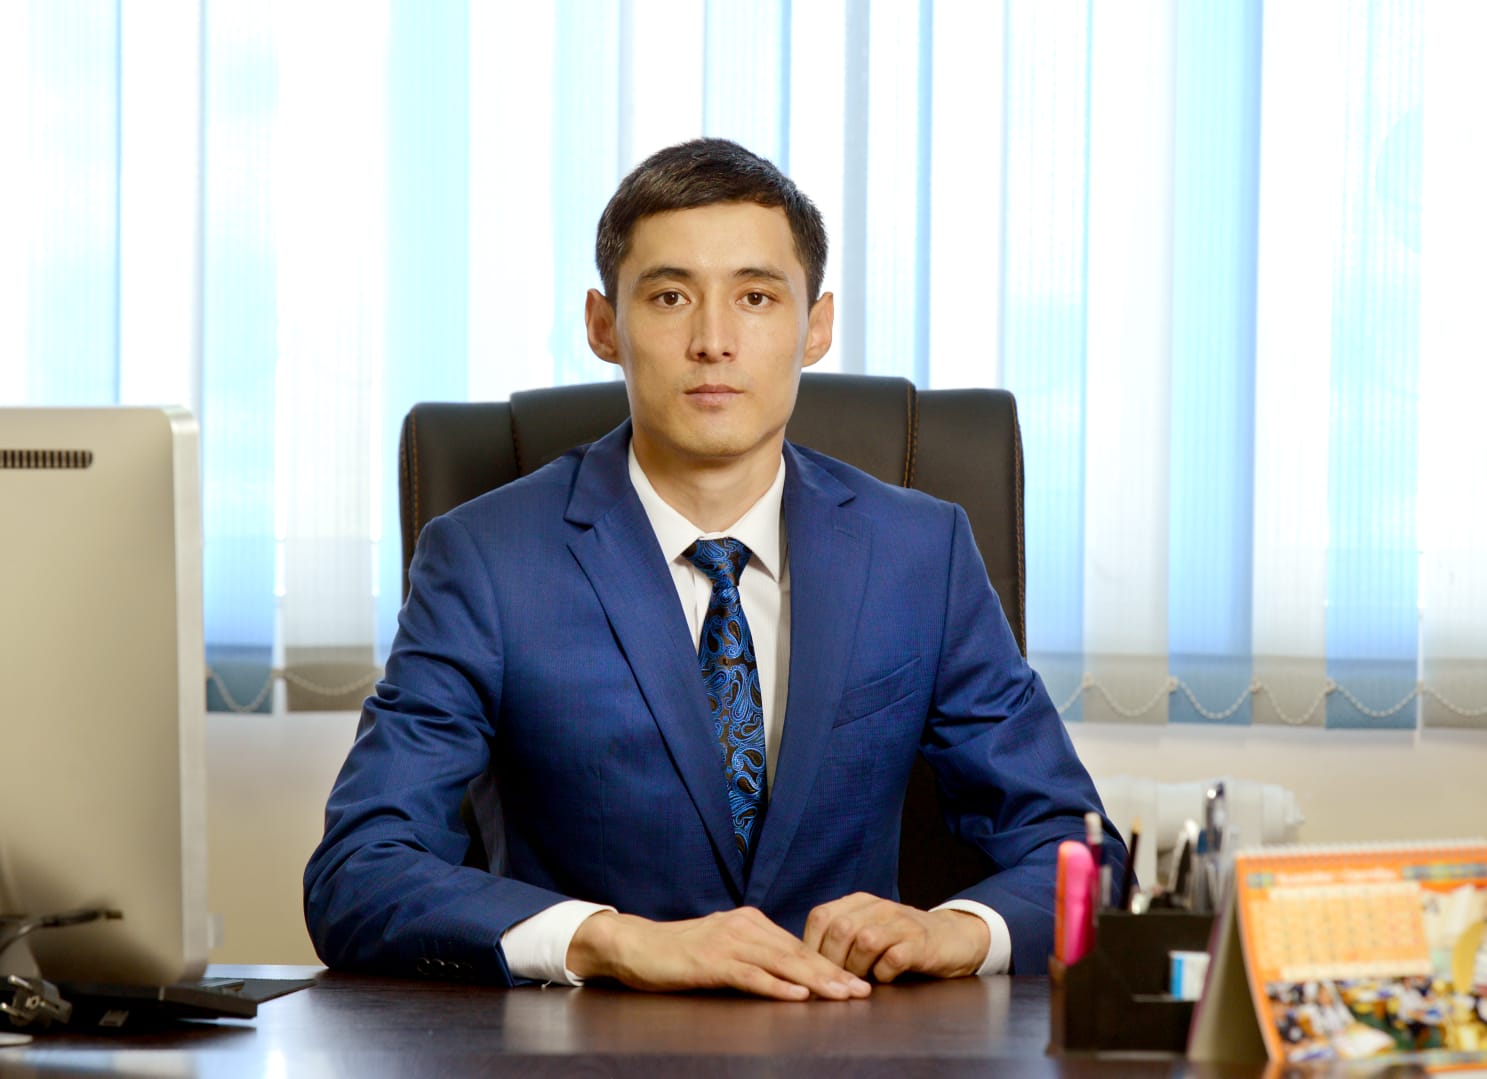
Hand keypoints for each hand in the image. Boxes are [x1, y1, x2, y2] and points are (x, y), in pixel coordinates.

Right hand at [566, 907, 872, 1001]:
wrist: (635, 945)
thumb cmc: (679, 952)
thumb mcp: (724, 948)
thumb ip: (753, 955)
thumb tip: (787, 973)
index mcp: (751, 921)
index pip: (799, 946)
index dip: (830, 965)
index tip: (858, 982)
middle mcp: (745, 926)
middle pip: (797, 953)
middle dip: (833, 974)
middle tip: (862, 992)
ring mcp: (728, 942)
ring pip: (781, 963)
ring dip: (815, 981)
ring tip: (841, 996)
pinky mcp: (711, 961)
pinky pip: (750, 975)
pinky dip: (776, 986)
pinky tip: (797, 996)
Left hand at [802, 893, 989, 982]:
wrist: (953, 936)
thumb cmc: (902, 939)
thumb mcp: (868, 928)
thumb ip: (840, 938)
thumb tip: (804, 964)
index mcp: (859, 902)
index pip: (820, 916)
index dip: (810, 946)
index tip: (809, 971)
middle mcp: (878, 908)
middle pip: (839, 929)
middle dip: (831, 962)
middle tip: (834, 983)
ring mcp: (901, 924)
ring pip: (864, 941)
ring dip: (856, 969)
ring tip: (859, 983)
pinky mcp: (920, 944)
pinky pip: (893, 958)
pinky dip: (883, 974)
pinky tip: (884, 980)